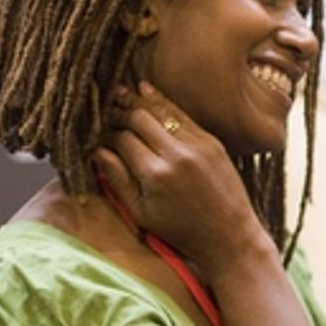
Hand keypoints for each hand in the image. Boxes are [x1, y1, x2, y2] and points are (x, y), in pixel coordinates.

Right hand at [93, 81, 268, 270]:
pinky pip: (182, 114)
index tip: (99, 134)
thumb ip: (117, 179)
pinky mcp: (212, 141)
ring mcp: (198, 145)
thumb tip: (96, 151)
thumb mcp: (140, 212)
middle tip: (106, 109)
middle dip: (119, 112)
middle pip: (139, 118)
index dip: (106, 135)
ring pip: (161, 110)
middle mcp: (177, 155)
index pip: (121, 139)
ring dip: (138, 100)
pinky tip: (146, 90)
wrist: (230, 235)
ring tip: (120, 91)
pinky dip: (162, 102)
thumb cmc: (181, 230)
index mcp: (155, 174)